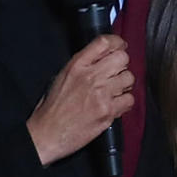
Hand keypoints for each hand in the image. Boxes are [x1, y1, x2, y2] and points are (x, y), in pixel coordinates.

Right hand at [27, 35, 133, 165]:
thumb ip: (83, 65)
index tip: (120, 47)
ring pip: (129, 78)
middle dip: (121, 65)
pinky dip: (124, 102)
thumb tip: (104, 58)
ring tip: (113, 91)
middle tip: (115, 74)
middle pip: (122, 58)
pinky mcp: (108, 111)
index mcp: (76, 65)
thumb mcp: (61, 77)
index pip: (104, 42)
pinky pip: (129, 99)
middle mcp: (90, 76)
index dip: (117, 43)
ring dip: (124, 84)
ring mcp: (101, 94)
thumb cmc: (52, 107)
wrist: (47, 134)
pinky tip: (114, 105)